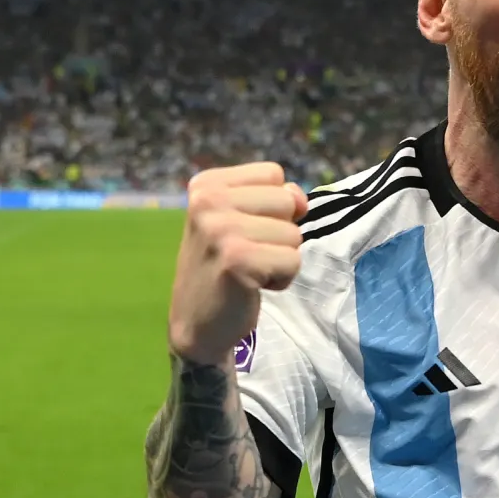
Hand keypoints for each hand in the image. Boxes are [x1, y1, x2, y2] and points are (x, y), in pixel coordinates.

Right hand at [168, 163, 307, 364]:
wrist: (198, 323)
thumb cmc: (223, 267)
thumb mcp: (240, 220)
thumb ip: (272, 198)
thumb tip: (300, 198)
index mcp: (206, 184)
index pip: (273, 174)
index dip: (272, 207)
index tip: (244, 230)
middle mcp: (208, 201)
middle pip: (287, 201)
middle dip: (279, 233)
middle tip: (247, 254)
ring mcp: (220, 229)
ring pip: (294, 234)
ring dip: (280, 258)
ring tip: (249, 270)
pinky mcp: (237, 260)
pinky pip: (293, 261)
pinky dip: (281, 279)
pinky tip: (253, 285)